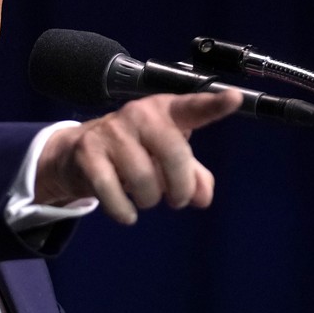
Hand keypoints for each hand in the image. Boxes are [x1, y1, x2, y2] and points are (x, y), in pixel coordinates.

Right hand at [35, 89, 242, 224]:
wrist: (78, 152)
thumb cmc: (134, 151)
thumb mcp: (166, 159)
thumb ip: (193, 175)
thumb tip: (202, 196)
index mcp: (164, 111)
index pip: (192, 107)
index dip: (213, 105)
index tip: (235, 99)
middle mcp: (138, 114)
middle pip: (174, 154)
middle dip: (180, 188)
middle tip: (176, 200)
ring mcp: (111, 132)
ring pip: (144, 180)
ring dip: (149, 200)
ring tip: (144, 198)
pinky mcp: (88, 154)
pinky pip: (112, 193)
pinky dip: (124, 211)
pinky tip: (127, 213)